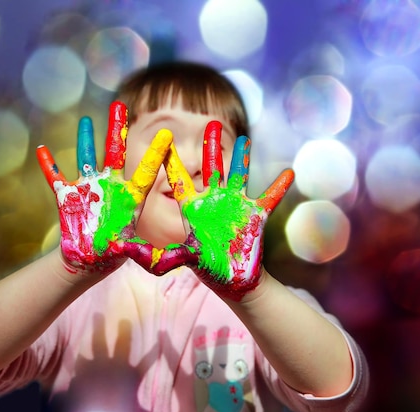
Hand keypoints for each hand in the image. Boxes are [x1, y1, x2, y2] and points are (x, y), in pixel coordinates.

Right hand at [37, 101, 172, 277]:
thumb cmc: (114, 254)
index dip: (155, 154)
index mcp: (129, 198)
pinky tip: (42, 150)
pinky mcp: (68, 197)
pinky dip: (48, 166)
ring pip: (86, 157)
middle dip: (116, 129)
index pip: (145, 172)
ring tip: (86, 120)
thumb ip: (145, 252)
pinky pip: (55, 178)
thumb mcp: (132, 252)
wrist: (90, 258)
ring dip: (84, 139)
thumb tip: (163, 261)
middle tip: (119, 105)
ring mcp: (89, 189)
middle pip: (115, 152)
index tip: (167, 133)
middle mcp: (110, 187)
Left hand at [161, 121, 294, 300]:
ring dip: (243, 157)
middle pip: (211, 168)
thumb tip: (131, 253)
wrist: (233, 280)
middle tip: (211, 123)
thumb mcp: (183, 260)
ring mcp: (236, 206)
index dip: (171, 160)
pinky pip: (270, 198)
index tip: (164, 137)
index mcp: (193, 208)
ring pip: (239, 175)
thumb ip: (162, 255)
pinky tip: (289, 173)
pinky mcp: (256, 216)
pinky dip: (279, 187)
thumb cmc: (207, 268)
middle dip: (211, 146)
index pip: (179, 180)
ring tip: (245, 137)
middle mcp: (214, 201)